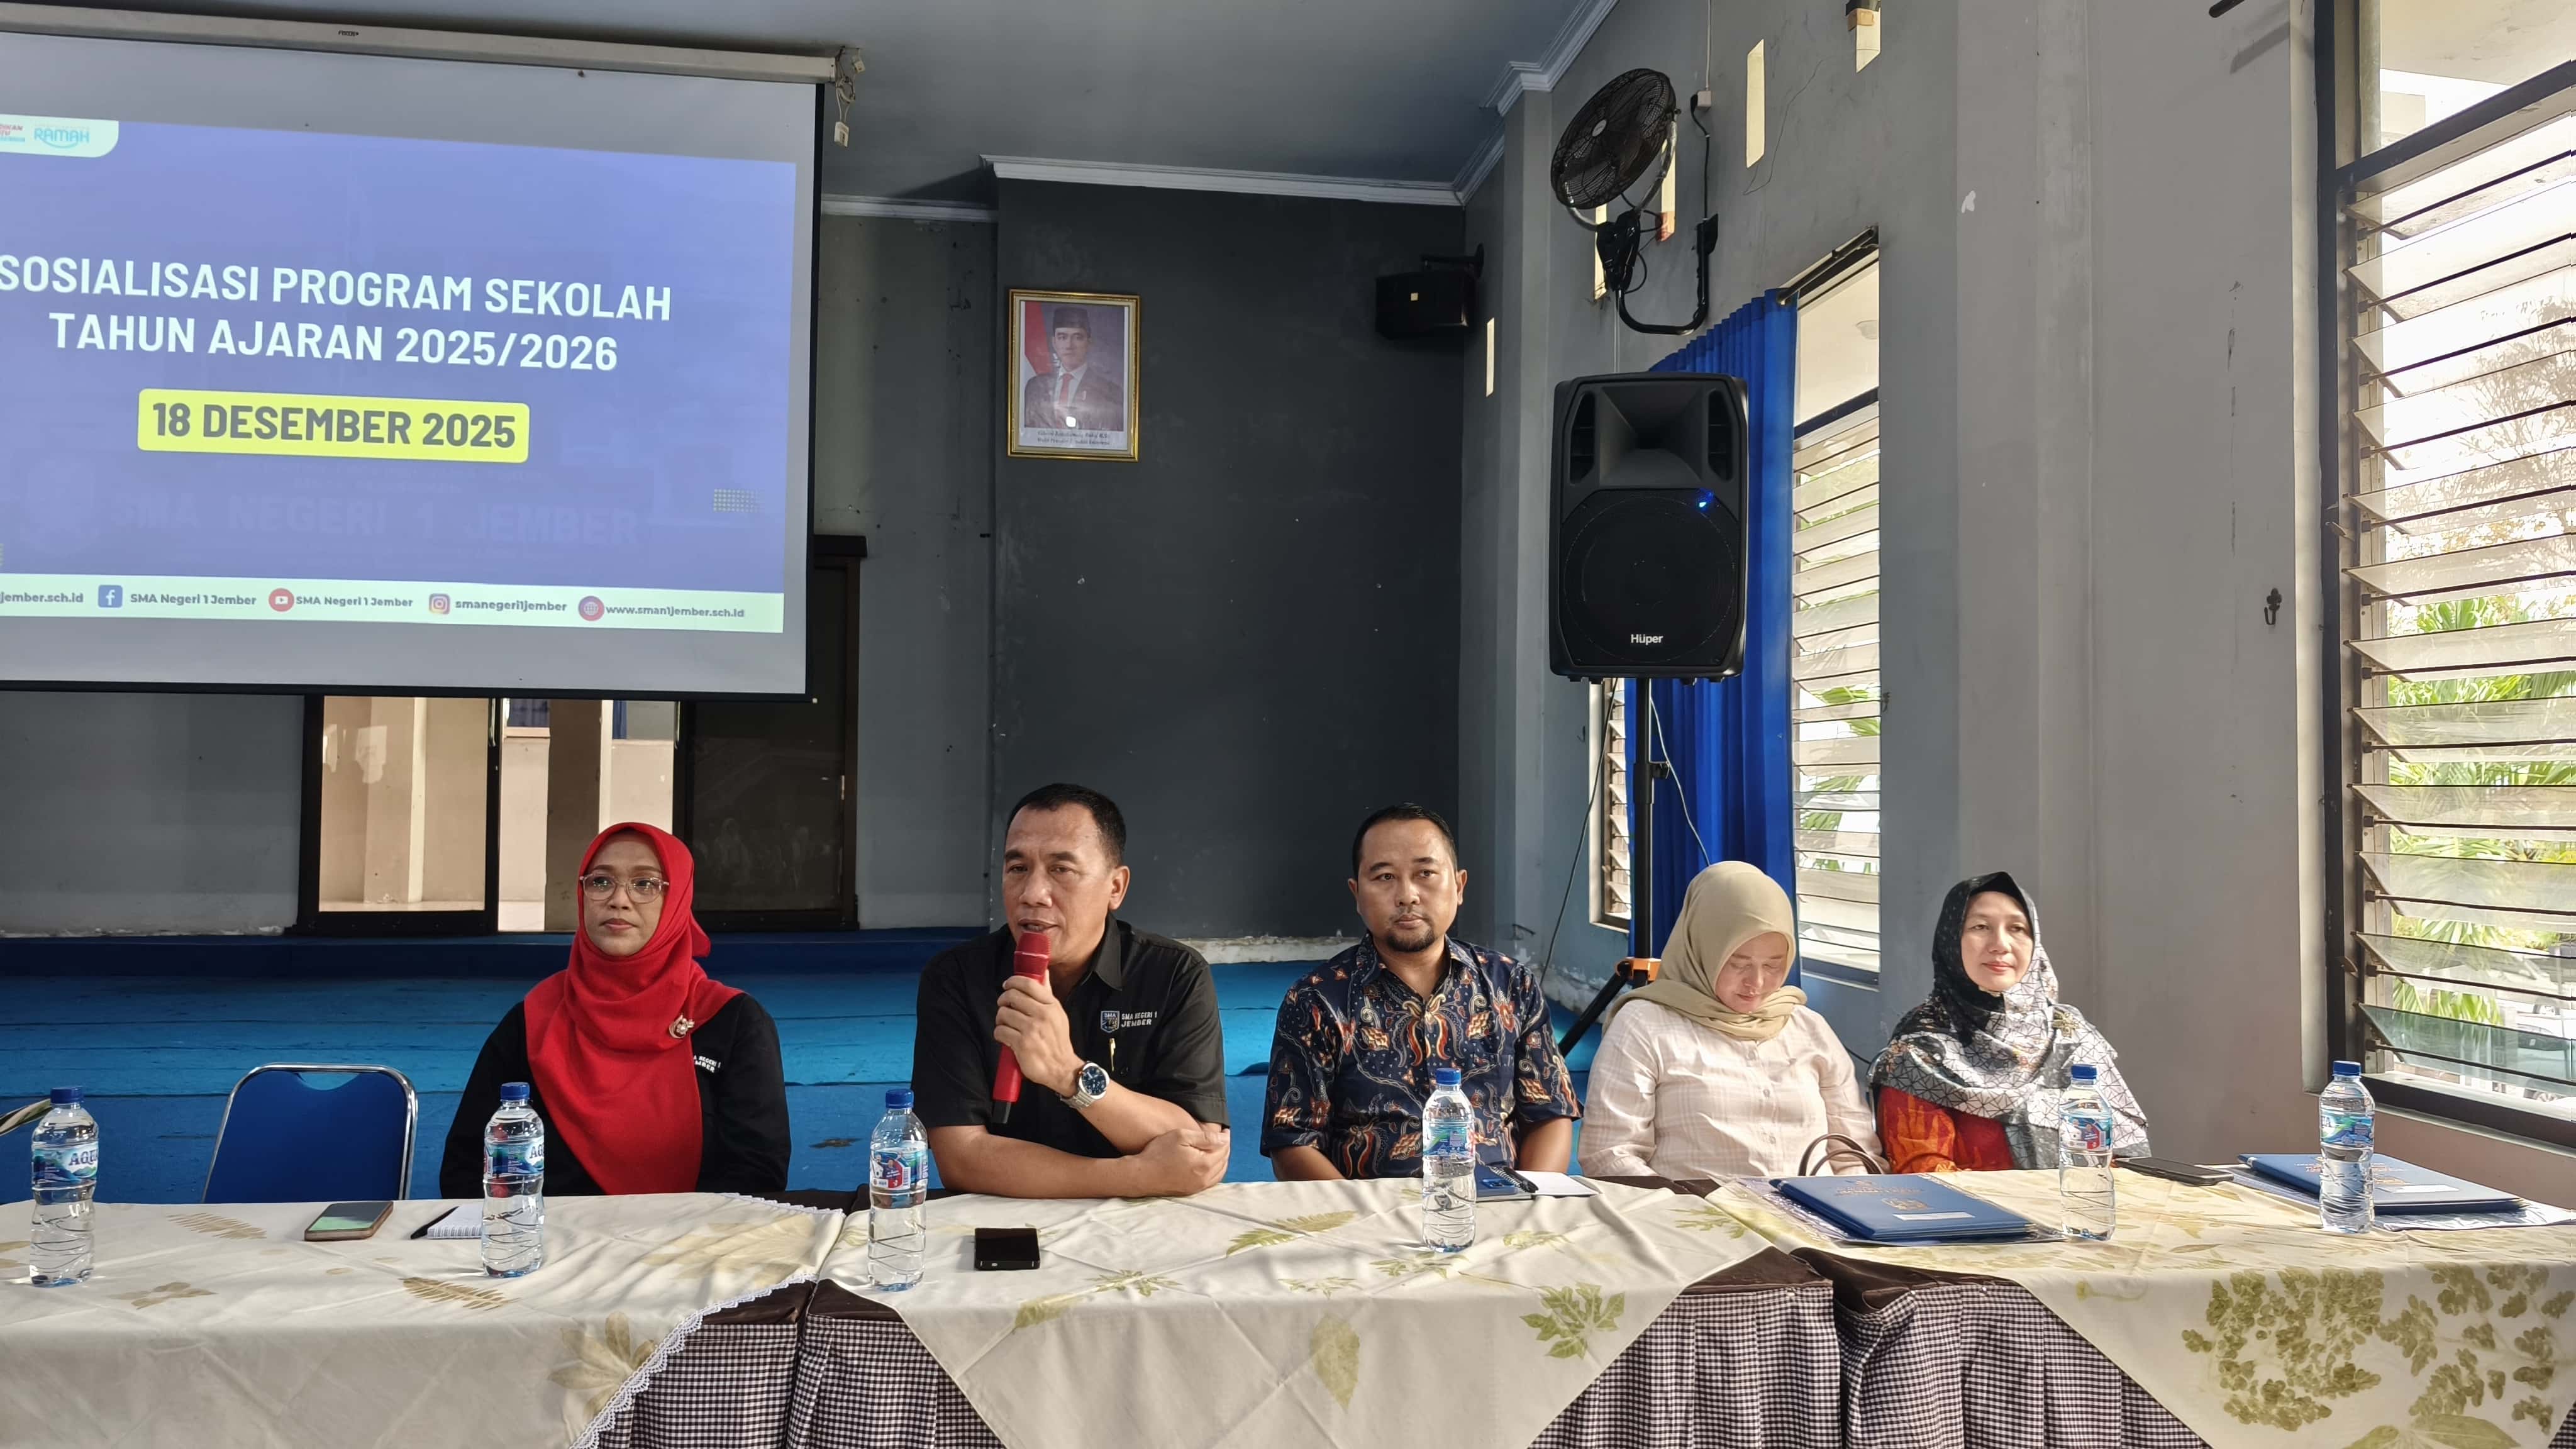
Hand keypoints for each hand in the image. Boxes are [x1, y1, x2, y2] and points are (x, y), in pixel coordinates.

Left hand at [994, 975, 1080, 1097]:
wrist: (1062, 1068)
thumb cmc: (1057, 1041)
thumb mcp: (1057, 1014)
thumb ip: (1047, 993)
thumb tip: (1042, 972)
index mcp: (1051, 1005)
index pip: (1028, 983)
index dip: (1013, 982)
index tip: (1007, 985)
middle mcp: (1042, 1015)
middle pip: (1011, 996)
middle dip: (1003, 1001)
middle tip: (1004, 1008)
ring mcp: (1032, 1029)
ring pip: (1003, 1014)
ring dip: (1001, 1020)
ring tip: (1007, 1025)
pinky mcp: (1022, 1044)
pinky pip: (1000, 1031)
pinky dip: (1000, 1034)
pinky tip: (1006, 1038)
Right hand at [1133, 1123, 1228, 1196]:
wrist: (1142, 1175)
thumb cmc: (1159, 1152)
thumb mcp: (1181, 1136)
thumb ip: (1206, 1137)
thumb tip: (1225, 1138)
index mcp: (1204, 1164)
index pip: (1224, 1149)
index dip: (1225, 1138)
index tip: (1224, 1131)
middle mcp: (1204, 1178)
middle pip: (1224, 1161)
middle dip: (1225, 1148)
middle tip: (1222, 1138)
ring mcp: (1198, 1186)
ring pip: (1220, 1173)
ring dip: (1222, 1160)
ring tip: (1217, 1149)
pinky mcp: (1191, 1191)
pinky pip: (1211, 1181)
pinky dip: (1215, 1171)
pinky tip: (1210, 1164)